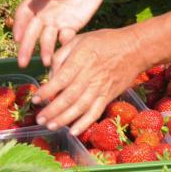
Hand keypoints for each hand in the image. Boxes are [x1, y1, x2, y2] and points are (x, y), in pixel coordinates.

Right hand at [13, 0, 105, 66]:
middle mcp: (44, 12)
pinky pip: (65, 38)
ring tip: (47, 63)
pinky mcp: (70, 26)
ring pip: (47, 39)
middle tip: (22, 62)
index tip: (17, 39)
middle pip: (32, 31)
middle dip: (27, 47)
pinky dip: (64, 44)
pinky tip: (65, 50)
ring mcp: (56, 21)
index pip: (24, 14)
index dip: (19, 26)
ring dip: (45, 51)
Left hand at [32, 27, 147, 135]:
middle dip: (53, 110)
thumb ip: (62, 55)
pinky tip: (73, 132)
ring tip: (51, 126)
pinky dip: (85, 123)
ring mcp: (101, 88)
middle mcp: (91, 75)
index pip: (62, 78)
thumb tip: (51, 75)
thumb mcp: (80, 39)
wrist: (134, 49)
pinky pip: (96, 112)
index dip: (48, 91)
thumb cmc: (104, 42)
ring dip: (64, 119)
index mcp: (82, 59)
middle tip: (39, 119)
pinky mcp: (108, 96)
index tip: (36, 99)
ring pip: (81, 107)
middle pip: (69, 96)